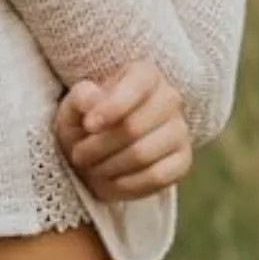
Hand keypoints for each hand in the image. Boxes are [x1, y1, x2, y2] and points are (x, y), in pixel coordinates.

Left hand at [52, 61, 192, 201]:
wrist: (101, 148)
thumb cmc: (88, 120)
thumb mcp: (75, 105)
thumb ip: (81, 97)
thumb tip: (93, 100)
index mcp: (145, 74)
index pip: (136, 86)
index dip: (111, 107)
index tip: (88, 126)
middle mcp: (169, 98)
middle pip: (133, 127)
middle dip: (99, 146)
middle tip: (78, 155)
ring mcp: (180, 130)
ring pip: (143, 154)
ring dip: (108, 167)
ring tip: (90, 167)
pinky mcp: (183, 160)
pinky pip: (157, 177)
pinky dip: (127, 185)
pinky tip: (110, 181)